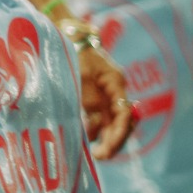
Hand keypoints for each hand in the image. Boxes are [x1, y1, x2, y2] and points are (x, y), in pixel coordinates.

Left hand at [77, 45, 133, 159]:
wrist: (67, 36)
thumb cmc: (73, 51)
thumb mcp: (79, 74)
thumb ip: (88, 99)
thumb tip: (94, 125)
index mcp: (116, 81)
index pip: (124, 114)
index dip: (118, 134)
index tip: (108, 149)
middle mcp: (115, 90)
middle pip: (122, 121)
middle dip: (114, 141)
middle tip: (100, 157)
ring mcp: (107, 94)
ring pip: (112, 122)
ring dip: (105, 138)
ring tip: (94, 152)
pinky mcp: (96, 98)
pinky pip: (101, 118)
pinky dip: (96, 130)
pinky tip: (88, 139)